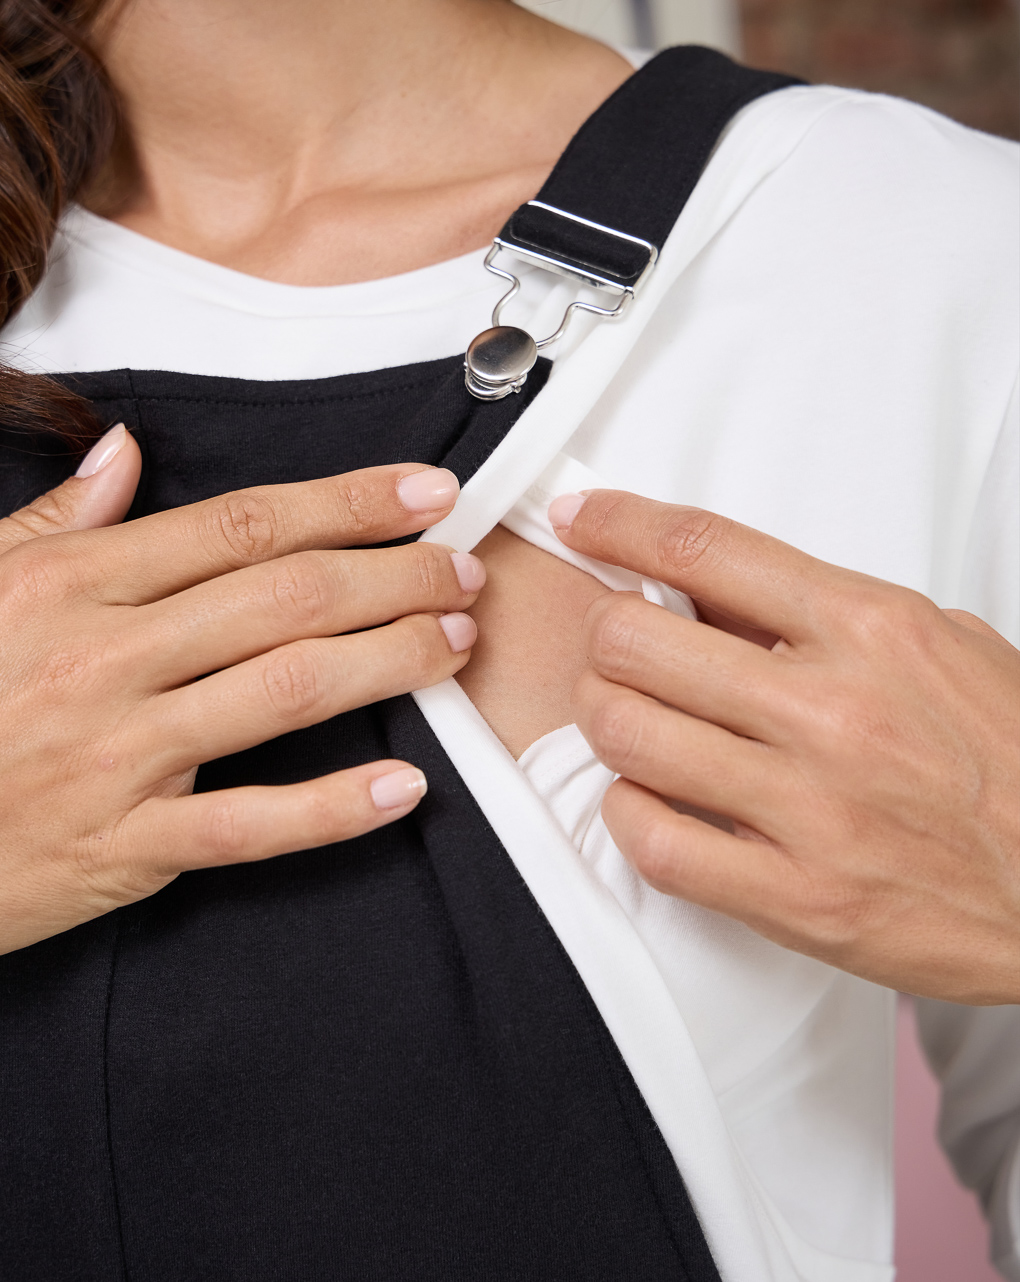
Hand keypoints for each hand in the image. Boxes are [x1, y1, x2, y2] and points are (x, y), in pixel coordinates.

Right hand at [0, 425, 484, 952]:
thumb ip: (56, 521)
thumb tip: (125, 454)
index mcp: (75, 586)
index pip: (242, 525)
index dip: (347, 503)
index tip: (425, 492)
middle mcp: (106, 659)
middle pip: (286, 597)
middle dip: (393, 574)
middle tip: (461, 569)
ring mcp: (120, 755)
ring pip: (285, 691)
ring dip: (389, 661)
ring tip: (454, 643)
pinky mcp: (125, 846)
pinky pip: (247, 825)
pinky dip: (332, 809)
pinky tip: (403, 788)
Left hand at [549, 490, 1019, 1003]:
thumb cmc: (1012, 763)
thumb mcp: (938, 646)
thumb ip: (826, 614)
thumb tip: (709, 593)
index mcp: (870, 628)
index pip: (706, 549)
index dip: (619, 525)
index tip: (582, 520)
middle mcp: (832, 709)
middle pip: (635, 640)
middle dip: (604, 638)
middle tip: (615, 650)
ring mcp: (811, 807)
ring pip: (626, 733)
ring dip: (606, 721)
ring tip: (631, 723)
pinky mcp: (797, 896)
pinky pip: (654, 842)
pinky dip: (627, 813)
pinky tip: (647, 801)